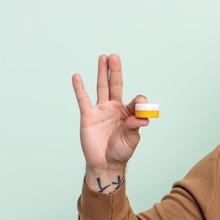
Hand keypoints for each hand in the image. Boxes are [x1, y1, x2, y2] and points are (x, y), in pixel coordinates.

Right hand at [72, 54, 148, 188]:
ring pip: (101, 88)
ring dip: (102, 73)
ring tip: (103, 57)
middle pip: (115, 85)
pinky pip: (83, 100)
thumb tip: (142, 119)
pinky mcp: (88, 116)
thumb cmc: (121, 151)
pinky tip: (77, 76)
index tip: (140, 102)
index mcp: (128, 113)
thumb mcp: (131, 140)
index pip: (135, 100)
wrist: (105, 163)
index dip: (139, 100)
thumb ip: (135, 128)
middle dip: (115, 71)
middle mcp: (114, 108)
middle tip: (114, 56)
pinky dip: (80, 88)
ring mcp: (101, 110)